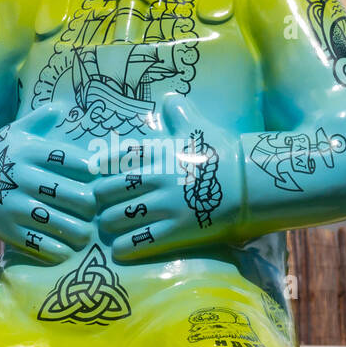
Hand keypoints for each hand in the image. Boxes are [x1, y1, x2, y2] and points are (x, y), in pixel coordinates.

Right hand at [0, 107, 97, 263]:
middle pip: (70, 194)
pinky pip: (38, 243)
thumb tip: (60, 107)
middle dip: (89, 205)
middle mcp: (21, 177)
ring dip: (78, 231)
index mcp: (29, 152)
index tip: (99, 177)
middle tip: (94, 209)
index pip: (70, 159)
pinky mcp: (6, 229)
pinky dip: (57, 249)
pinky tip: (65, 248)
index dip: (90, 169)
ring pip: (57, 222)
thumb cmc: (3, 154)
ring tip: (85, 233)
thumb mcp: (17, 132)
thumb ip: (40, 120)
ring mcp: (13, 204)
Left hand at [95, 95, 242, 261]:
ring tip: (108, 227)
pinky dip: (125, 247)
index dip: (101, 165)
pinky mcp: (177, 229)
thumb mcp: (199, 127)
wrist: (251, 181)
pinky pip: (141, 240)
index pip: (117, 156)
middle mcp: (157, 177)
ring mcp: (166, 204)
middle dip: (100, 200)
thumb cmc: (224, 152)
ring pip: (119, 217)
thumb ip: (180, 113)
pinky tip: (119, 250)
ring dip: (109, 224)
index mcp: (159, 151)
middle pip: (109, 190)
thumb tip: (170, 97)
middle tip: (100, 205)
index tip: (94, 172)